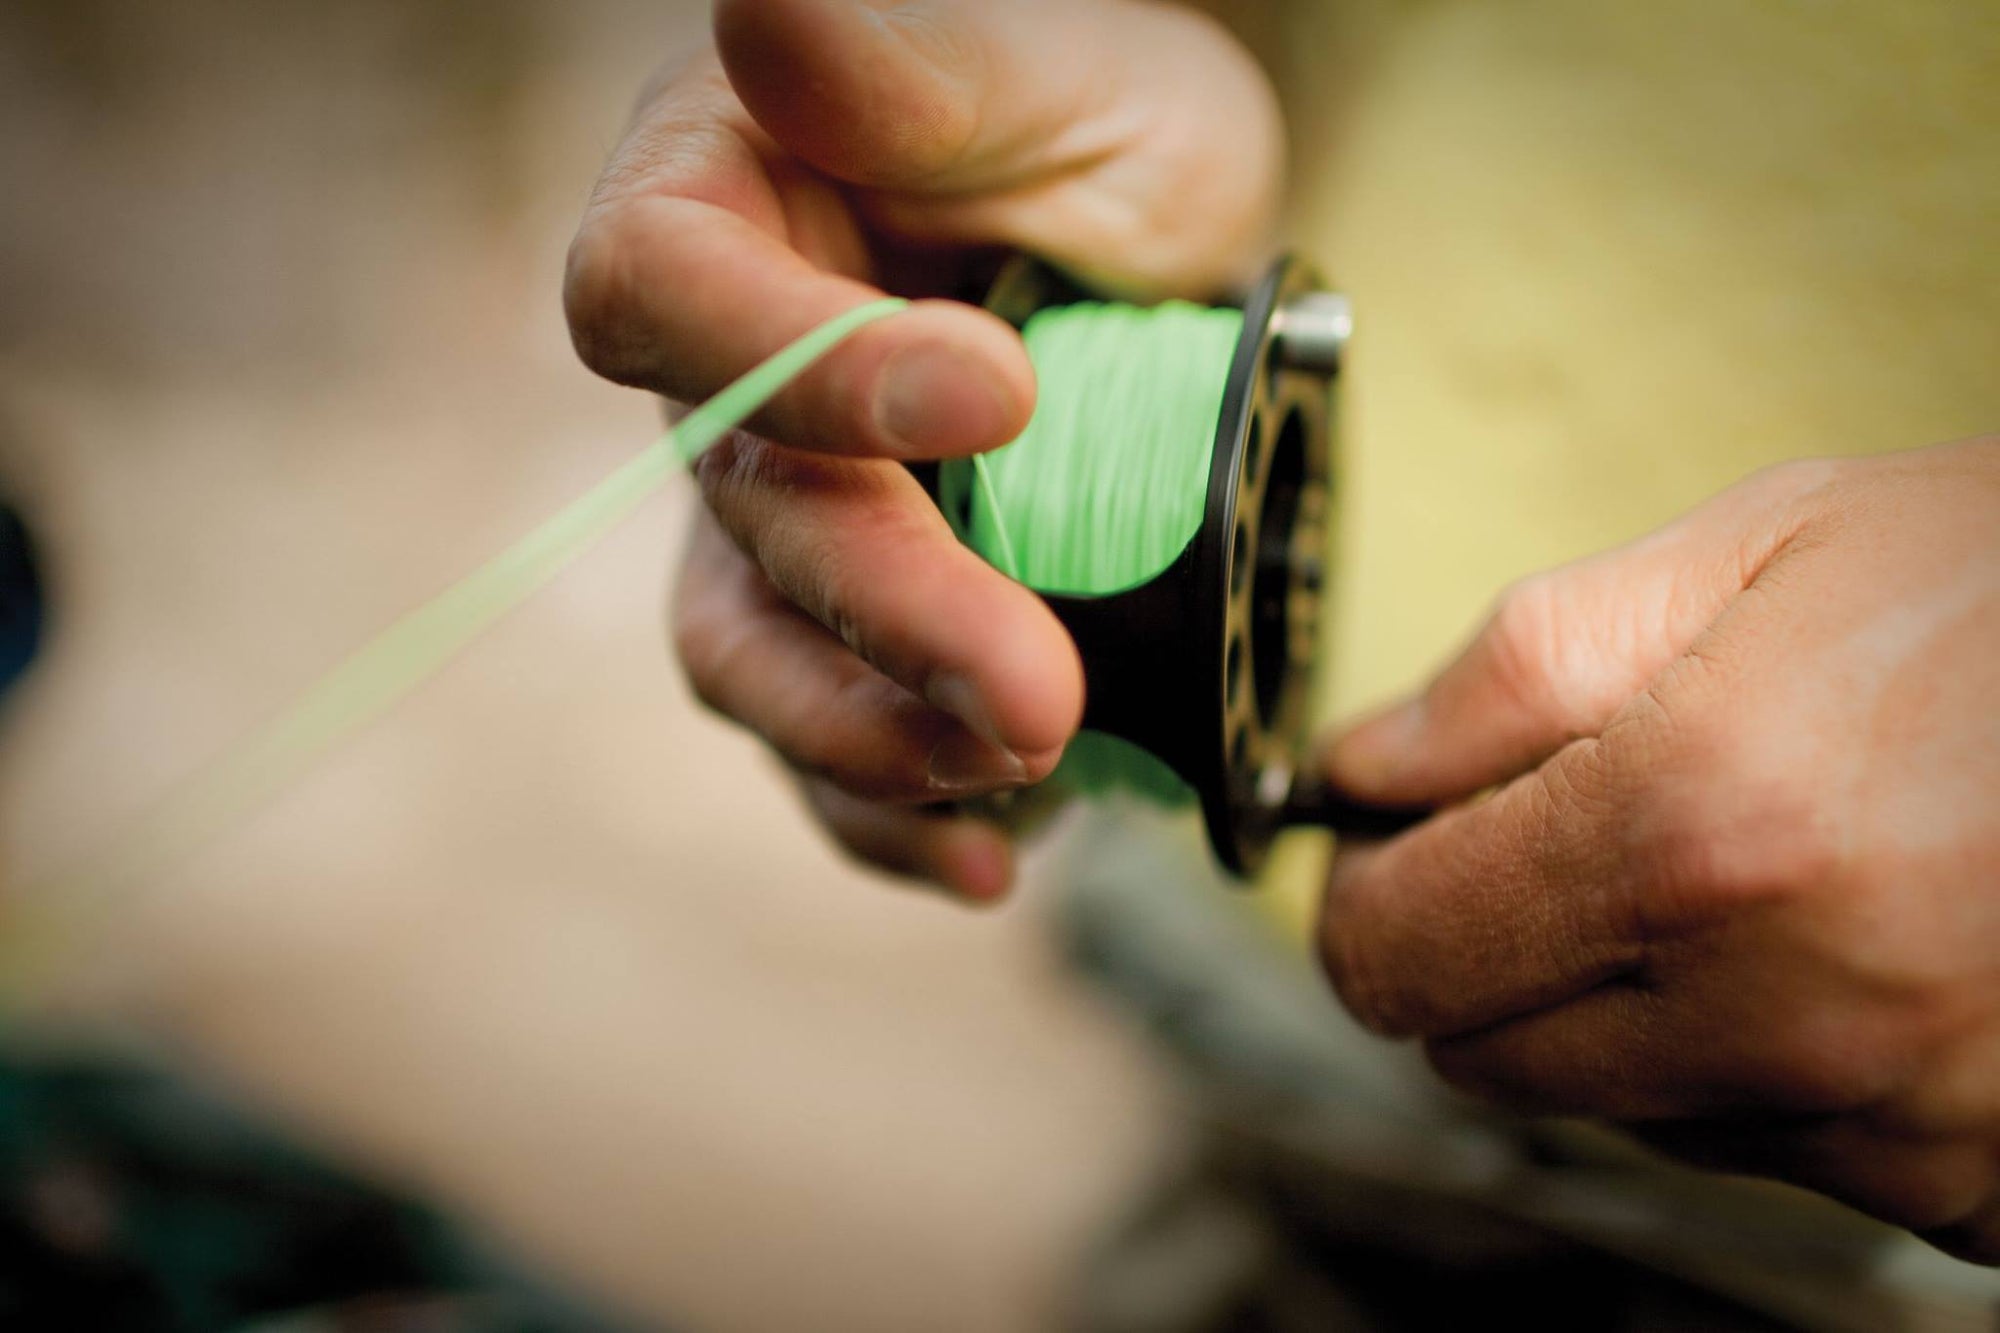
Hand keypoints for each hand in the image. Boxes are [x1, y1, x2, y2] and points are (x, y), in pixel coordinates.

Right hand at [566, 0, 1281, 898]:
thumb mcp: (1049, 65)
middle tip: (1039, 695)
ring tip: (1024, 781)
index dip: (795, 372)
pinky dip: (904, 817)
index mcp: (717, 206)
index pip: (667, 295)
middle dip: (889, 616)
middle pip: (743, 521)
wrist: (1158, 247)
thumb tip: (763, 11)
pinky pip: (835, 749)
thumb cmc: (1092, 119)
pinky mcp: (856, 629)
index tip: (988, 389)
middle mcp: (720, 382)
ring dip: (879, 743)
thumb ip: (914, 64)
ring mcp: (777, 522)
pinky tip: (1002, 858)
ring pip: (758, 660)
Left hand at [1317, 440, 1999, 1261]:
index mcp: (1697, 829)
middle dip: (1484, 951)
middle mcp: (1783, 1010)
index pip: (1389, 949)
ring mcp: (1888, 1120)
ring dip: (1629, 1009)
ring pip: (1617, 1108)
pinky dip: (1760, 1065)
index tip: (1394, 849)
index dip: (1370, 891)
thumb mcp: (1760, 549)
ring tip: (1751, 870)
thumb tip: (1359, 771)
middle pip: (1477, 1052)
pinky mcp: (1968, 1183)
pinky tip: (1843, 948)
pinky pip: (1769, 1151)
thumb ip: (1520, 669)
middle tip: (1566, 842)